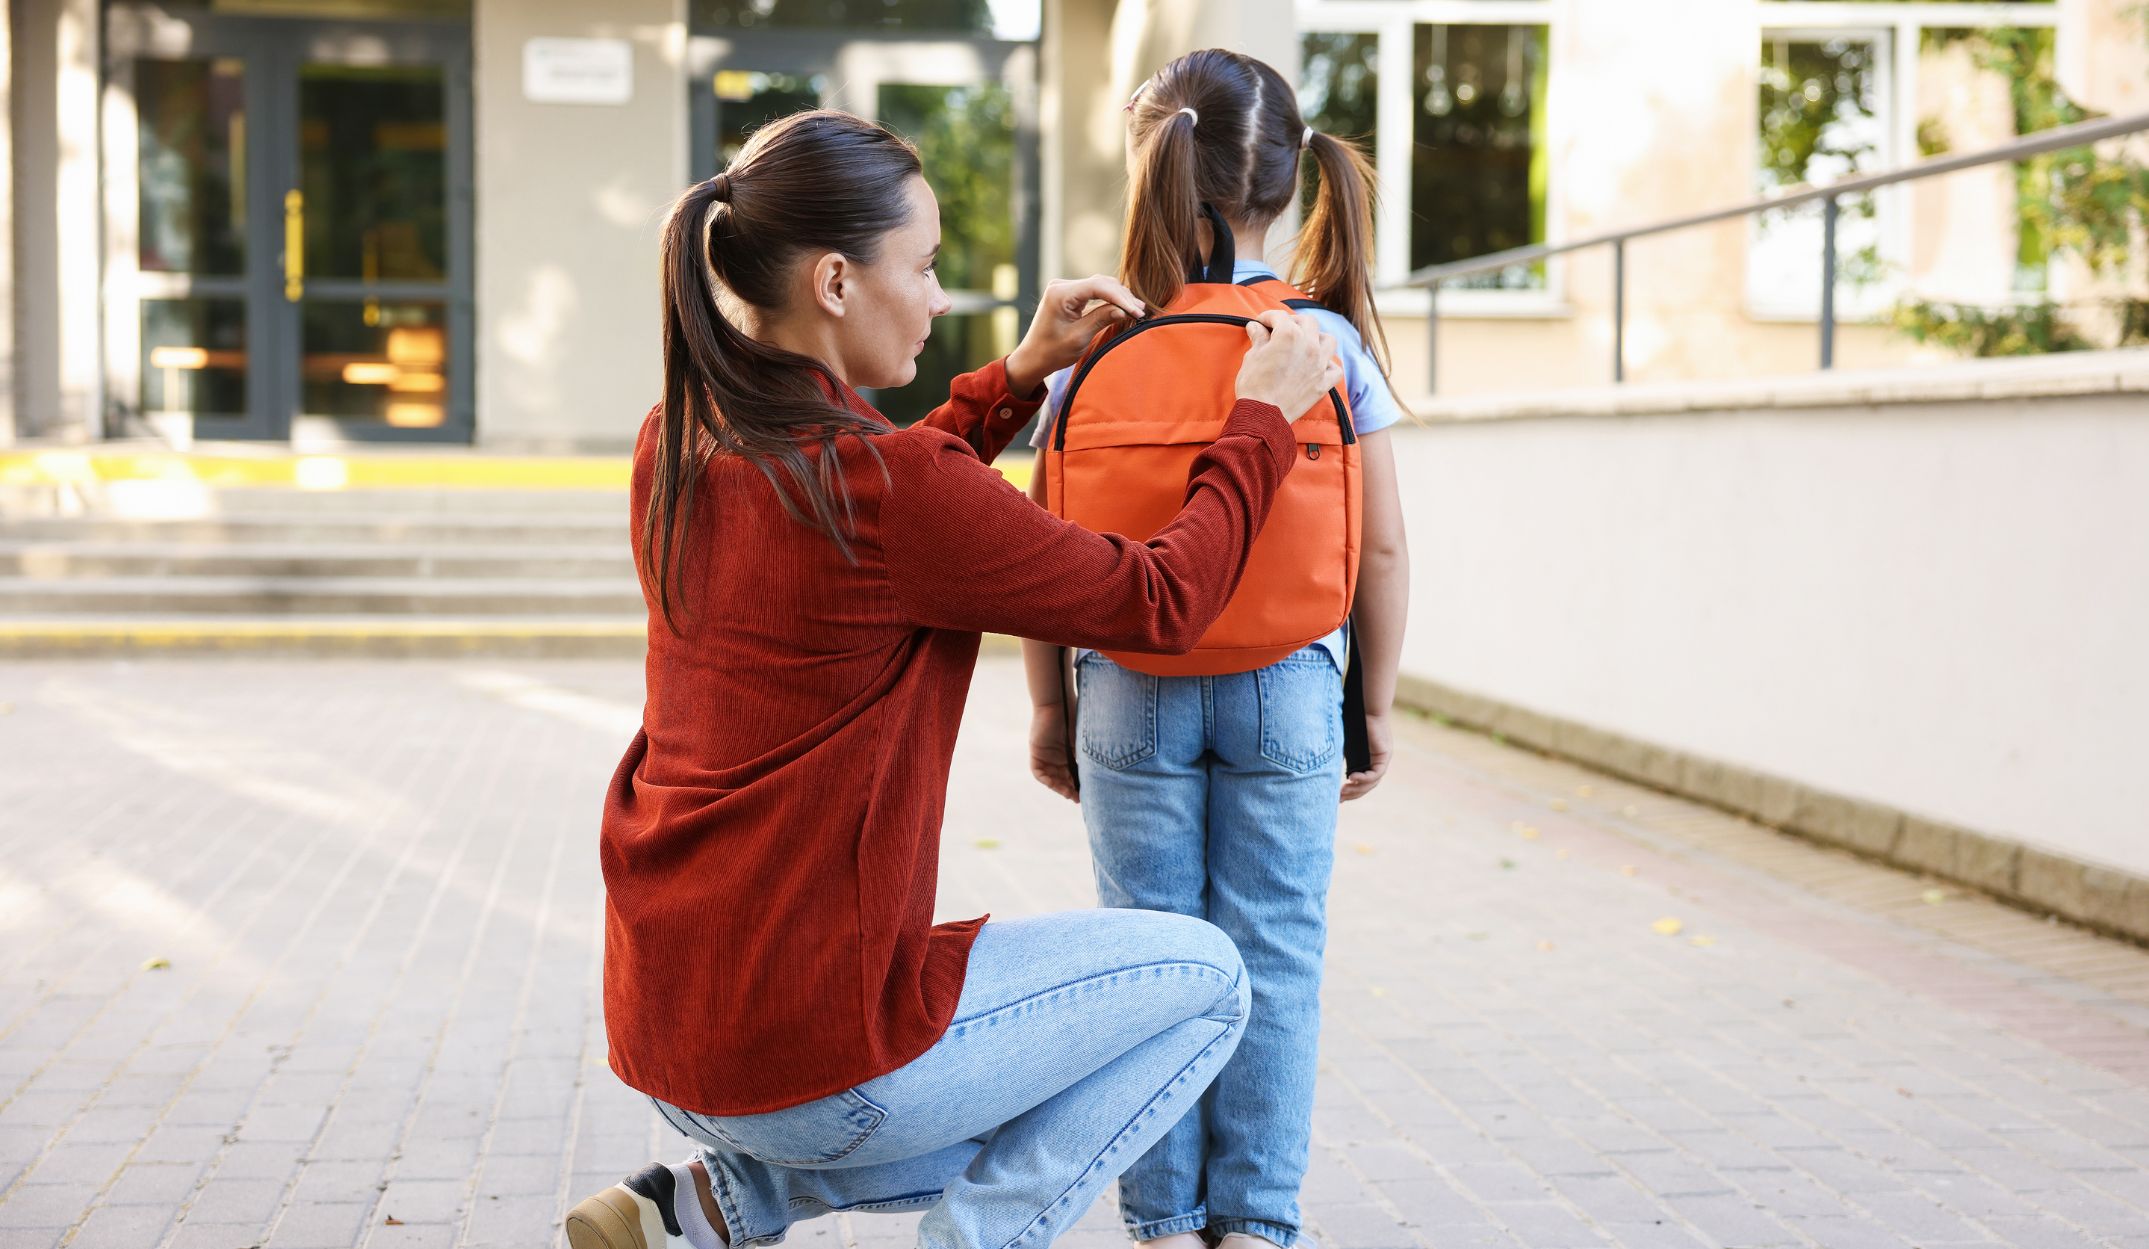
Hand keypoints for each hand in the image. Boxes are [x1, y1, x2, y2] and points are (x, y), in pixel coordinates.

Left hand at [1006, 276, 1145, 396]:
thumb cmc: (1052, 352)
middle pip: (1100, 283)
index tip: (1137, 311)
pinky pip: (1094, 292)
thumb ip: (1102, 320)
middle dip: (1122, 297)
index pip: (1097, 287)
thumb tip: (1125, 310)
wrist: (1033, 358)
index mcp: (1060, 294)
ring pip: (1099, 286)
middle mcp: (1061, 285)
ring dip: (1118, 297)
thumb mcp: (1079, 337)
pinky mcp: (1069, 294)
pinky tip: (1124, 307)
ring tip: (1137, 309)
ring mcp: (1065, 288)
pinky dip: (1109, 299)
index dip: (1120, 298)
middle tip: (1141, 312)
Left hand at [1028, 705, 1079, 801]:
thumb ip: (1088, 757)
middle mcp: (1058, 757)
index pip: (1074, 774)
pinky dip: (1047, 780)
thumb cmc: (1074, 717)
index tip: (1088, 794)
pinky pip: (1039, 773)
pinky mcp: (1036, 753)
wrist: (1057, 703)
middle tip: (1079, 798)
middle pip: (1063, 779)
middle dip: (1071, 790)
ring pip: (1052, 778)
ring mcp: (1046, 756)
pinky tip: (1055, 785)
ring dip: (1060, 788)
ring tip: (1070, 794)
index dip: (1080, 785)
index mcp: (1070, 753)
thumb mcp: (1084, 741)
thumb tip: (1102, 775)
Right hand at [1235, 311, 1343, 416]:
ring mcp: (1319, 364)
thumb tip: (1255, 327)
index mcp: (1289, 335)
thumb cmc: (1254, 386)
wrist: (1263, 415)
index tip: (1260, 324)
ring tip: (1305, 343)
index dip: (1267, 317)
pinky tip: (1318, 366)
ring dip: (1317, 338)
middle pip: (1308, 322)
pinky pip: (1335, 368)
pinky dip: (1328, 365)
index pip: (1279, 316)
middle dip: (1293, 322)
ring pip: (1328, 340)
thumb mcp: (1252, 357)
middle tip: (1281, 330)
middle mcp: (1308, 345)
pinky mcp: (1323, 382)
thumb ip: (1258, 338)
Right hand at [1340, 711, 1391, 801]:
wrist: (1366, 708)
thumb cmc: (1354, 722)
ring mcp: (1382, 760)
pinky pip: (1375, 773)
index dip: (1351, 792)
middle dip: (1353, 794)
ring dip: (1358, 789)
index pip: (1362, 782)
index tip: (1338, 798)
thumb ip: (1339, 757)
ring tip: (1344, 791)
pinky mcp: (1384, 755)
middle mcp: (1377, 762)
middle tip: (1340, 798)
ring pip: (1372, 782)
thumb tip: (1323, 768)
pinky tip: (1351, 778)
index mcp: (1368, 761)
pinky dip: (1364, 778)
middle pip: (1367, 785)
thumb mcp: (1344, 744)